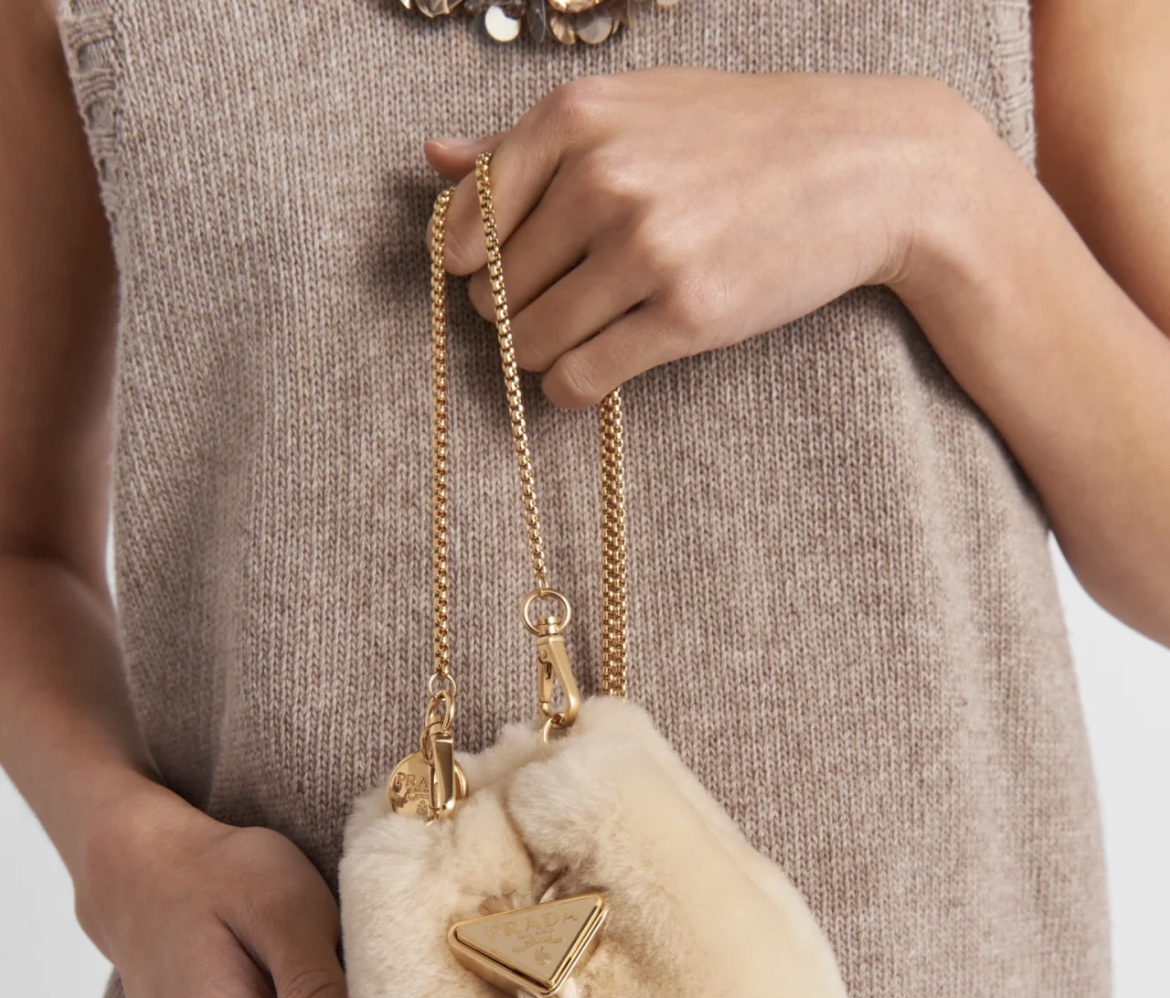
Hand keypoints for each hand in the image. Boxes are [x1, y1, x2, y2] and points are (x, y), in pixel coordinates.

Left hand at [425, 66, 972, 406]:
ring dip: (542, 356)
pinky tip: (591, 375)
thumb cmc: (739, 136)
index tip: (501, 276)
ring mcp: (645, 250)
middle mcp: (603, 180)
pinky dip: (572, 389)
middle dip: (516, 312)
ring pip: (532, 342)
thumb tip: (434, 161)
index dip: (475, 267)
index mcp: (576, 120)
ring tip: (581, 338)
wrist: (862, 166)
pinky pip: (581, 379)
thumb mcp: (634, 108)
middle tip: (560, 306)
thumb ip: (528, 140)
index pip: (467, 225)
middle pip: (498, 292)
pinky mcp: (685, 316)